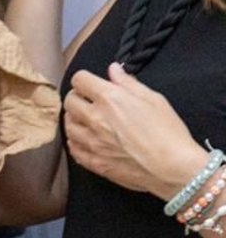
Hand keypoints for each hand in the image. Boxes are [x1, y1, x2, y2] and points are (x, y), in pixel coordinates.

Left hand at [65, 63, 209, 199]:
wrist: (171, 167)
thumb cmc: (168, 131)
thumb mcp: (153, 99)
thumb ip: (128, 83)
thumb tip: (113, 70)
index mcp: (110, 99)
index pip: (79, 80)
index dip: (84, 79)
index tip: (91, 83)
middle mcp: (94, 119)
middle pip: (68, 101)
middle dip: (77, 97)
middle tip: (89, 101)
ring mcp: (90, 142)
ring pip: (67, 125)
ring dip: (75, 119)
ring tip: (88, 120)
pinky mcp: (91, 161)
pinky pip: (72, 147)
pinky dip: (76, 140)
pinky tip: (87, 138)